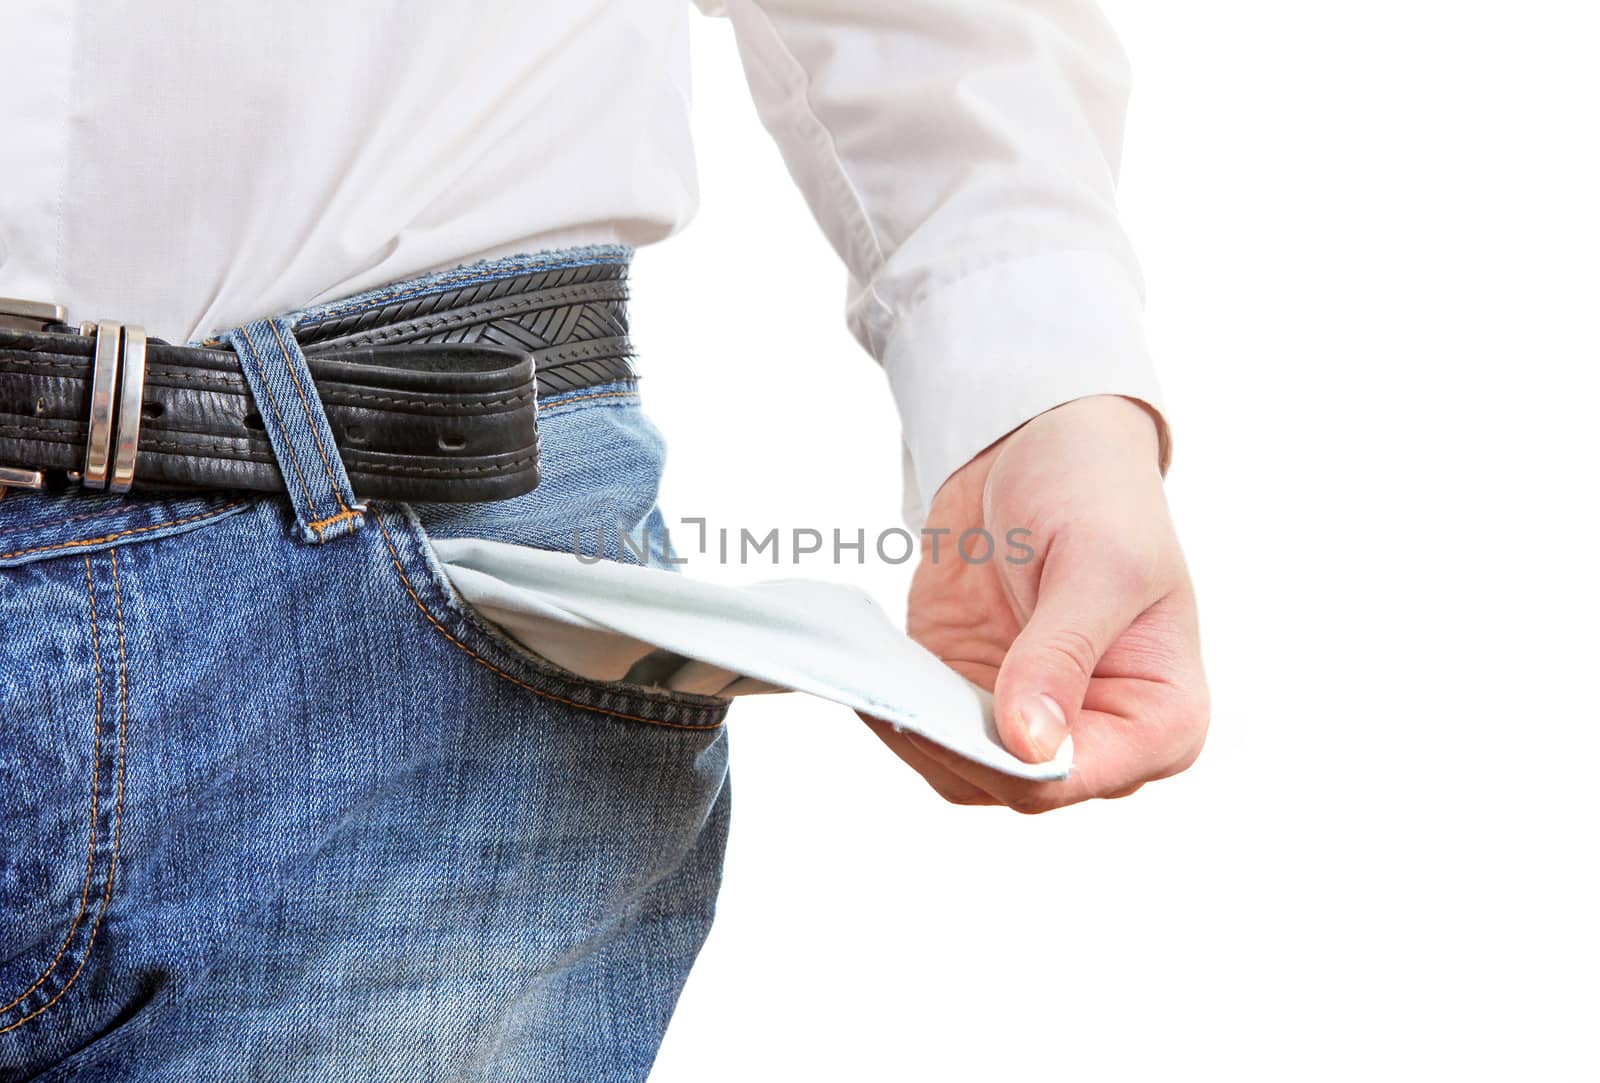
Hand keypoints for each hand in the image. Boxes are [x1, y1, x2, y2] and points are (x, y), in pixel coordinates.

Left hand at [865, 395, 1207, 811]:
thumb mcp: (1096, 564)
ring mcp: (1028, 722)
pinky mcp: (971, 697)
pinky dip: (896, 711)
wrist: (1040, 443)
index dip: (1011, 762)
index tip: (953, 719)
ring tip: (873, 685)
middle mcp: (1099, 739)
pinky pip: (925, 734)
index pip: (1076, 777)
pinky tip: (868, 676)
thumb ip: (1062, 655)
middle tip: (892, 697)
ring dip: (913, 734)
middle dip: (950, 747)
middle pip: (1012, 786)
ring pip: (960, 773)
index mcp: (1162, 720)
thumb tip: (1033, 747)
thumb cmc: (1097, 492)